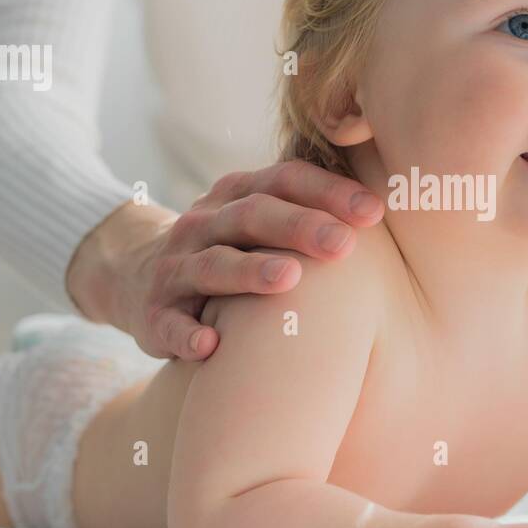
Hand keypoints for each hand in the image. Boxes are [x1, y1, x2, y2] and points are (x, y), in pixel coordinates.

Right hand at [66, 160, 383, 360]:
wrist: (135, 275)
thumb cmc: (229, 249)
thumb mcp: (259, 221)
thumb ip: (310, 211)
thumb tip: (392, 210)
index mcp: (238, 194)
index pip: (285, 180)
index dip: (328, 193)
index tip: (374, 213)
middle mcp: (205, 223)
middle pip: (253, 217)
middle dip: (300, 228)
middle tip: (344, 245)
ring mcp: (176, 267)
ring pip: (212, 264)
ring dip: (249, 272)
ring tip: (288, 280)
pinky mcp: (153, 313)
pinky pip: (169, 324)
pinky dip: (187, 334)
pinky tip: (211, 346)